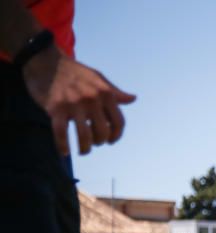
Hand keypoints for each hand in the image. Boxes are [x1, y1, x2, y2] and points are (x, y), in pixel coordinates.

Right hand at [21, 47, 135, 154]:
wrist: (45, 59)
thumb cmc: (74, 71)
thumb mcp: (98, 77)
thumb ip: (114, 92)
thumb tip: (133, 99)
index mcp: (105, 93)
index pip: (119, 122)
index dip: (116, 135)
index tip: (110, 141)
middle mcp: (92, 99)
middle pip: (103, 132)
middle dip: (100, 142)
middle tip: (94, 143)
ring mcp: (73, 105)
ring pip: (85, 136)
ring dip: (85, 148)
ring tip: (83, 151)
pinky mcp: (55, 108)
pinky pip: (61, 133)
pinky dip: (63, 146)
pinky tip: (65, 152)